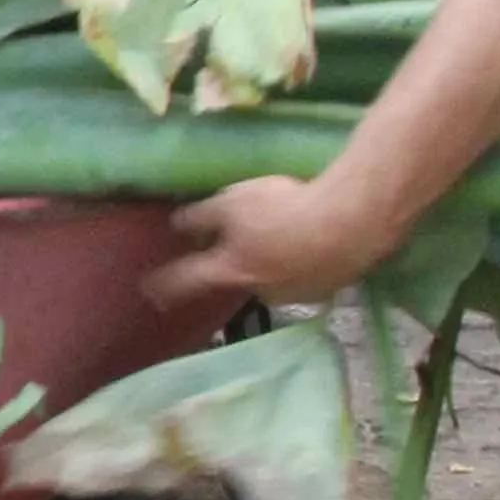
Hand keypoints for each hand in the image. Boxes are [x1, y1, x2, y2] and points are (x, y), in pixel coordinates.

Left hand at [145, 175, 395, 315]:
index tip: (149, 291)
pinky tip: (315, 239)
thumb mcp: (230, 204)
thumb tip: (178, 225)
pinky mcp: (328, 289)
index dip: (165, 284)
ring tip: (286, 233)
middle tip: (242, 240)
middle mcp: (259, 292)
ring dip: (274, 262)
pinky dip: (304, 260)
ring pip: (273, 278)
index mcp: (229, 271)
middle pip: (235, 279)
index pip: (186, 280)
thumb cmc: (281, 210)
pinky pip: (306, 275)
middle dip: (235, 263)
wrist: (350, 223)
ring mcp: (296, 295)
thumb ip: (200, 217)